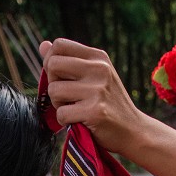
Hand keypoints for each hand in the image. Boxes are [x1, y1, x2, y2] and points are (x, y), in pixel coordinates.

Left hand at [39, 38, 140, 156]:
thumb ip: (69, 61)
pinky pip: (61, 114)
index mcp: (98, 57)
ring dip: (58, 105)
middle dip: (52, 84)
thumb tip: (42, 45)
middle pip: (52, 65)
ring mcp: (97, 90)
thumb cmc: (109, 104)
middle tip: (65, 97)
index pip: (59, 45)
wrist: (133, 130)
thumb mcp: (94, 76)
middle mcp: (98, 69)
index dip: (49, 61)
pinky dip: (65, 122)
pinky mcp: (95, 111)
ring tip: (74, 109)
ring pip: (54, 90)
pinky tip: (79, 121)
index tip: (57, 77)